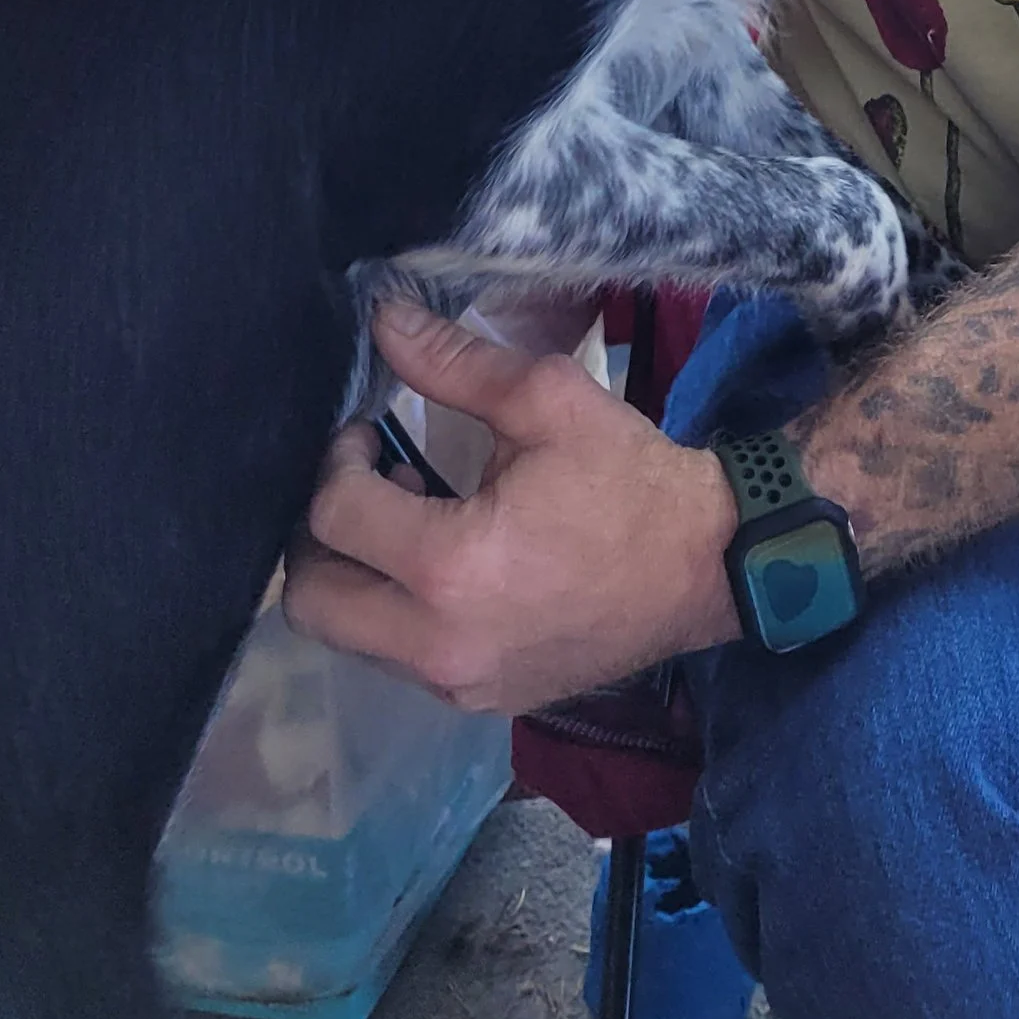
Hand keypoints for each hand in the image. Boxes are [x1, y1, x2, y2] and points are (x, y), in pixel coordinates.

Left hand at [283, 301, 740, 714]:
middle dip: (320, 536)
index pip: (333, 519)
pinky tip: (447, 563)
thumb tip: (382, 316)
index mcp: (452, 567)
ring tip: (410, 521)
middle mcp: (439, 645)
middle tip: (365, 486)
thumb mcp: (546, 401)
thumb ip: (453, 362)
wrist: (707, 567)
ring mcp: (458, 685)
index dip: (336, 463)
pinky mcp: (480, 702)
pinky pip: (398, 660)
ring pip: (349, 638)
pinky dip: (397, 612)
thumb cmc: (628, 478)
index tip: (367, 435)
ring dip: (357, 576)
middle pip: (311, 602)